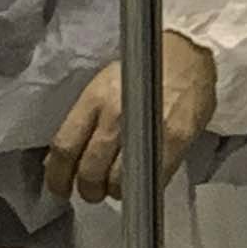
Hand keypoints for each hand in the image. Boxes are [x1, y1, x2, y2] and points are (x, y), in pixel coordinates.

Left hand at [43, 32, 220, 203]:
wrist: (189, 55)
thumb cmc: (147, 70)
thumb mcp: (104, 86)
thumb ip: (84, 120)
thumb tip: (63, 155)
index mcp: (95, 98)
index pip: (65, 147)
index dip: (57, 176)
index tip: (60, 187)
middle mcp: (116, 114)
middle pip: (89, 169)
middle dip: (88, 189)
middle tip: (91, 191)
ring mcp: (146, 129)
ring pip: (118, 180)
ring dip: (115, 192)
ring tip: (118, 186)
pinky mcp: (174, 140)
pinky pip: (151, 178)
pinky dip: (143, 187)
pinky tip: (142, 179)